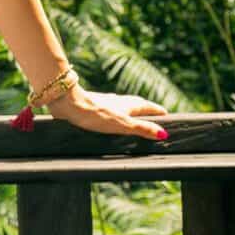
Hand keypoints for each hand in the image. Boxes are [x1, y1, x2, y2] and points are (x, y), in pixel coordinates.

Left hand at [44, 84, 168, 140]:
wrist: (68, 103)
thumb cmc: (96, 114)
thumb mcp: (123, 124)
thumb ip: (142, 129)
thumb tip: (163, 134)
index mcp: (129, 104)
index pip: (149, 107)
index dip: (158, 111)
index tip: (167, 115)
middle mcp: (118, 101)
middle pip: (136, 105)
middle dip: (145, 111)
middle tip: (153, 117)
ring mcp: (105, 102)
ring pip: (122, 106)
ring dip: (130, 112)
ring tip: (133, 119)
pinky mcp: (92, 105)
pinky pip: (109, 109)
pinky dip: (115, 114)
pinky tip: (108, 118)